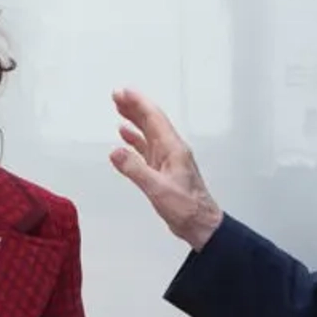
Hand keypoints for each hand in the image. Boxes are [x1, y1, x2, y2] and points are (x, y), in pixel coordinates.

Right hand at [108, 88, 223, 250]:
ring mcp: (168, 159)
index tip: (123, 92)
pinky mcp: (164, 169)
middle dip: (134, 106)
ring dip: (134, 119)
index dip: (138, 103)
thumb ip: (135, 170)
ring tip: (119, 108)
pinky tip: (125, 136)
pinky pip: (147, 148)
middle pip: (151, 121)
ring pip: (148, 132)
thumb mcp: (158, 189)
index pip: (154, 118)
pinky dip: (135, 140)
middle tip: (116, 94)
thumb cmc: (186, 208)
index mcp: (173, 149)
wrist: (201, 224)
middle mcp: (171, 150)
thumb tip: (115, 152)